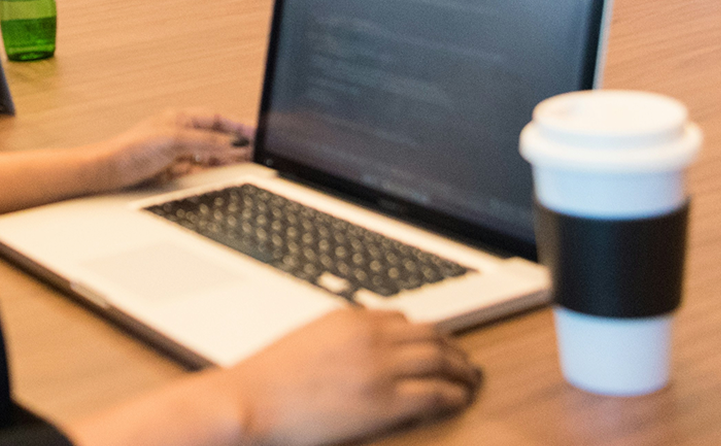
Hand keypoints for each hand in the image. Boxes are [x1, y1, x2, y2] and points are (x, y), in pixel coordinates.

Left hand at [88, 111, 253, 191]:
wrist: (105, 172)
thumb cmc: (130, 149)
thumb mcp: (174, 140)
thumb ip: (206, 141)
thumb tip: (231, 143)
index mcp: (182, 118)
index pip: (217, 120)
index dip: (237, 127)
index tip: (256, 134)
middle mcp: (181, 133)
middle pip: (216, 138)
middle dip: (235, 144)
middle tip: (255, 152)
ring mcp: (177, 152)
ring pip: (209, 155)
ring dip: (225, 159)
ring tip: (244, 164)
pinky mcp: (171, 170)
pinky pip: (198, 169)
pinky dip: (211, 171)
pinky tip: (221, 174)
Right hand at [223, 311, 481, 443]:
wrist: (250, 401)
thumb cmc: (268, 379)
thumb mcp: (310, 339)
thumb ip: (342, 337)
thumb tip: (360, 345)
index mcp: (353, 318)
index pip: (403, 318)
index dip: (425, 332)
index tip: (435, 342)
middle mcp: (373, 336)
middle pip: (430, 334)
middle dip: (452, 346)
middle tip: (464, 358)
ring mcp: (381, 368)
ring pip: (439, 359)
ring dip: (461, 367)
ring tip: (470, 377)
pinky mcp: (384, 402)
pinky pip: (433, 393)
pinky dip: (453, 393)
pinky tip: (460, 398)